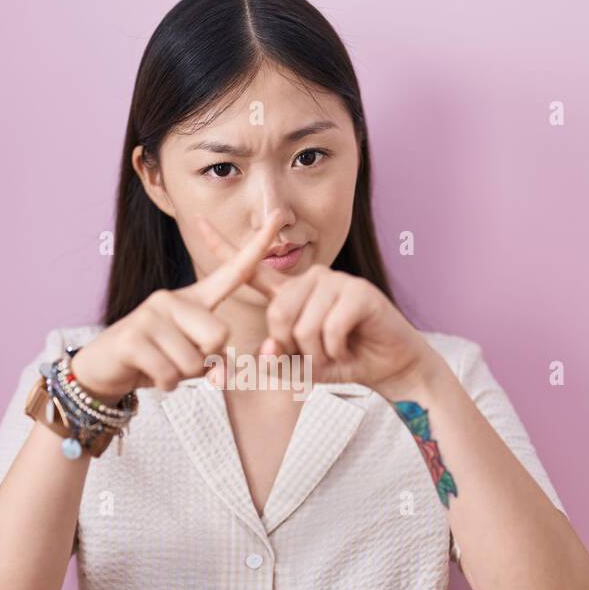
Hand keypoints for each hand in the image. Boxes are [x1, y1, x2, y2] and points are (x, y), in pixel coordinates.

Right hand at [67, 212, 287, 398]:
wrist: (103, 368)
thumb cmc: (155, 360)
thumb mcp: (191, 358)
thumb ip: (214, 362)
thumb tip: (220, 375)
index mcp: (193, 298)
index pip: (232, 271)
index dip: (257, 247)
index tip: (279, 217)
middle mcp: (172, 298)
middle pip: (219, 335)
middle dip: (206, 360)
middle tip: (180, 360)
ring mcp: (150, 314)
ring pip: (193, 361)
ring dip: (182, 376)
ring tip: (161, 365)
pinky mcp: (133, 338)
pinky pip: (170, 374)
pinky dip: (165, 384)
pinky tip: (149, 374)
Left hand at [193, 216, 439, 397]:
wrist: (390, 366)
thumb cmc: (347, 361)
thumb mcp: (304, 366)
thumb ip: (279, 360)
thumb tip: (268, 350)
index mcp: (293, 294)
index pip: (253, 270)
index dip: (224, 248)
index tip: (198, 223)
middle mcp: (312, 281)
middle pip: (277, 314)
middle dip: (294, 347)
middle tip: (317, 355)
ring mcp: (337, 282)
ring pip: (303, 325)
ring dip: (317, 353)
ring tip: (336, 351)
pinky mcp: (359, 292)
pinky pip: (329, 329)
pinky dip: (336, 350)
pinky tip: (349, 346)